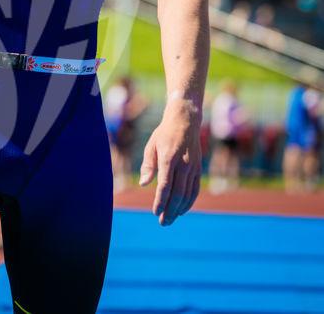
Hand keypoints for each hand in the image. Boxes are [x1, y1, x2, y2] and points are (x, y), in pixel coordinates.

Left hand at [139, 100, 201, 224]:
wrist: (185, 121)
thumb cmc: (164, 134)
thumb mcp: (151, 146)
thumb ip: (148, 166)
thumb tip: (144, 184)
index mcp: (168, 157)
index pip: (165, 185)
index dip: (160, 201)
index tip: (155, 212)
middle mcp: (183, 163)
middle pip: (177, 193)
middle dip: (170, 211)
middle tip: (162, 223)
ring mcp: (192, 167)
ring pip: (187, 194)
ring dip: (179, 210)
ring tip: (170, 220)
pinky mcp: (198, 169)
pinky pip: (195, 189)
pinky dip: (189, 202)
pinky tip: (181, 210)